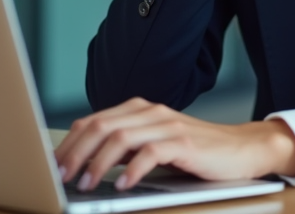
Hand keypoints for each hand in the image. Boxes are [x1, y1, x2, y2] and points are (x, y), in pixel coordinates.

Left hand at [54, 97, 294, 191]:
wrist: (241, 149)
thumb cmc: (195, 151)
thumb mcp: (154, 144)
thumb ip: (125, 146)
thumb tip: (84, 161)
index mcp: (139, 110)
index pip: (93, 120)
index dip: (69, 143)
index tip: (53, 165)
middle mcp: (151, 112)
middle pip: (101, 125)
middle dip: (75, 152)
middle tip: (62, 177)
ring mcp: (168, 125)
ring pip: (120, 137)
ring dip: (98, 163)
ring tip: (86, 184)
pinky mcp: (185, 142)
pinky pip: (150, 153)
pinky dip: (132, 170)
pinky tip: (121, 185)